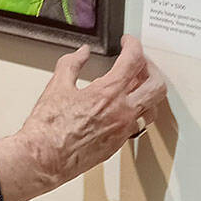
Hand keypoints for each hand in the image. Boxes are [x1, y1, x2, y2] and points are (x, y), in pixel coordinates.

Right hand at [0, 35, 166, 200]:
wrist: (43, 158)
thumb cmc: (47, 127)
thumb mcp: (56, 86)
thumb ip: (72, 63)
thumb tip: (81, 53)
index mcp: (108, 93)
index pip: (134, 61)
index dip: (133, 46)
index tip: (128, 42)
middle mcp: (122, 112)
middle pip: (156, 85)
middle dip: (151, 68)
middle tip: (138, 62)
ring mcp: (123, 130)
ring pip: (153, 108)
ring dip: (148, 93)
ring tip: (135, 85)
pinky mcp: (118, 144)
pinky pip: (138, 124)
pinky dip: (136, 110)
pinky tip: (122, 107)